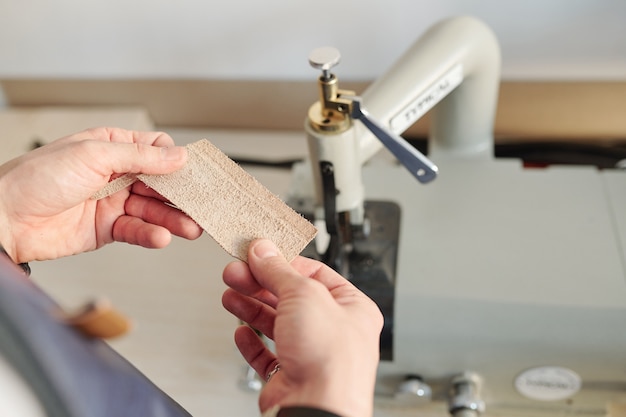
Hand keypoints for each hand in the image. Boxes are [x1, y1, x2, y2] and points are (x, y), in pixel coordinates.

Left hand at [0, 127, 202, 262]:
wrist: (5, 219)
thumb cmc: (37, 179)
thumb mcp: (94, 155)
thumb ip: (140, 157)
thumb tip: (177, 156)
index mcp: (111, 147)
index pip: (155, 151)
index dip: (177, 161)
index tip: (195, 173)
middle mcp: (115, 174)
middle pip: (160, 183)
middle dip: (181, 195)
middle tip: (202, 205)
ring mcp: (112, 202)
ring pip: (153, 210)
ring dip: (173, 219)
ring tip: (190, 227)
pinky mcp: (106, 229)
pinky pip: (136, 230)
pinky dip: (150, 234)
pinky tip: (161, 236)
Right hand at [222, 239, 382, 416]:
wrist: (317, 409)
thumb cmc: (332, 360)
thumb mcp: (303, 295)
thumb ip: (279, 271)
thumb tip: (264, 252)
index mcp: (352, 307)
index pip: (315, 273)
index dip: (284, 262)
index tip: (259, 254)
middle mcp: (334, 331)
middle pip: (291, 297)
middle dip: (260, 284)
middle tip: (236, 273)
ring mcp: (312, 355)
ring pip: (277, 324)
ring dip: (251, 308)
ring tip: (231, 295)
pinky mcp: (291, 377)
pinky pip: (268, 355)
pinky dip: (252, 343)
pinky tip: (242, 332)